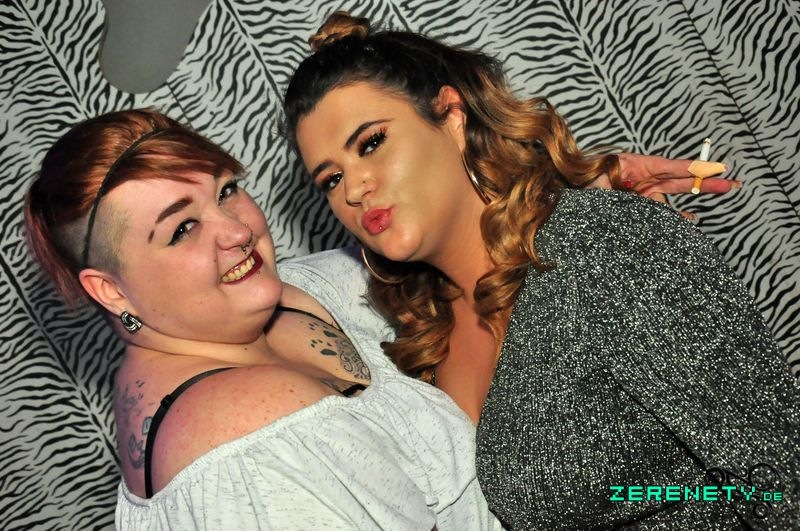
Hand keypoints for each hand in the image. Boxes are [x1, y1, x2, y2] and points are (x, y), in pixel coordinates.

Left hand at [592, 153, 739, 219]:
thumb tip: (635, 195)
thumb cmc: (581, 181)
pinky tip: (689, 221)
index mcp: (636, 166)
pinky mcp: (636, 206)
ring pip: (671, 197)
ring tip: (716, 199)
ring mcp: (641, 193)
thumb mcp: (597, 180)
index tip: (718, 169)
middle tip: (731, 184)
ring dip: (692, 200)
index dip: (695, 169)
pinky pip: (658, 212)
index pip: (672, 167)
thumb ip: (614, 186)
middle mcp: (643, 179)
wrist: (569, 190)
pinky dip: (673, 216)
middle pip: (679, 180)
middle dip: (705, 182)